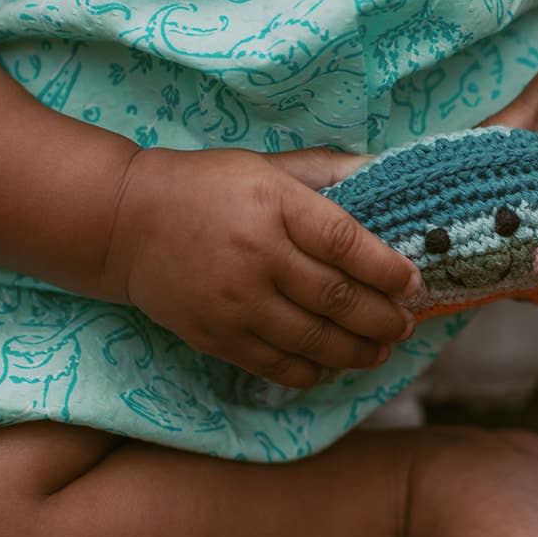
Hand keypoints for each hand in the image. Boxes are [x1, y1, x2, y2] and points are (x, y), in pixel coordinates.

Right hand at [100, 146, 423, 389]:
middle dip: (383, 318)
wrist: (123, 223)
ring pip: (313, 339)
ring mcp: (236, 301)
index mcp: (275, 205)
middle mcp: (258, 255)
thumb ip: (326, 171)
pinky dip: (312, 371)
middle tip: (407, 324)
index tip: (414, 283)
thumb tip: (384, 169)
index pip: (347, 243)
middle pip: (337, 298)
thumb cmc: (207, 188)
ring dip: (358, 351)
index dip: (388, 268)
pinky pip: (276, 365)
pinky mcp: (216, 335)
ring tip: (381, 349)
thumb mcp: (266, 165)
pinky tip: (332, 366)